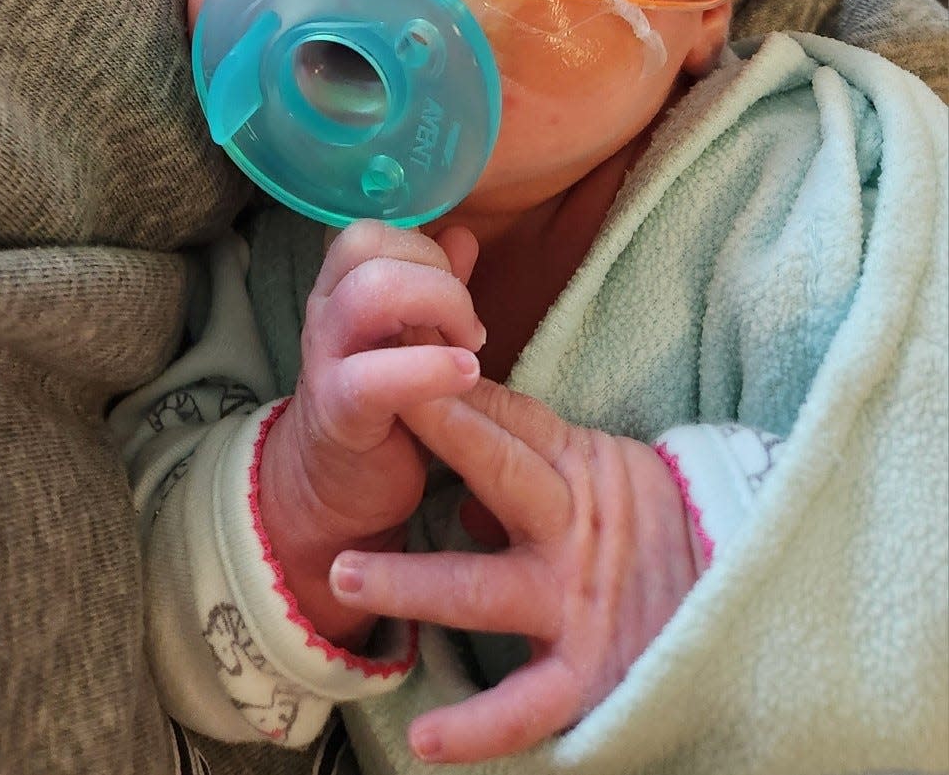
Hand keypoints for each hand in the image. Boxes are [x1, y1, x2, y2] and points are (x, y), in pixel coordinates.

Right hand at [258, 219, 483, 647]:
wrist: (333, 488)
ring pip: (371, 292)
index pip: (372, 230)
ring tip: (468, 350)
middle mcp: (324, 312)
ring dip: (439, 307)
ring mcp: (325, 359)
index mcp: (339, 287)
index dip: (424, 251)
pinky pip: (377, 375)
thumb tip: (459, 234)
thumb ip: (431, 285)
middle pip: (368, 245)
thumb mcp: (406, 336)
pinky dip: (431, 368)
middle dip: (436, 276)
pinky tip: (464, 376)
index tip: (457, 297)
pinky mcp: (339, 412)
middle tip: (467, 327)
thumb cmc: (381, 403)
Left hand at [329, 380, 701, 761]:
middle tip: (372, 408)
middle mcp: (572, 530)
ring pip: (483, 588)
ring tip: (343, 575)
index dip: (453, 389)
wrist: (745, 593)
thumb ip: (531, 478)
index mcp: (579, 471)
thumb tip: (459, 501)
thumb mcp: (604, 479)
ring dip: (411, 582)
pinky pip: (527, 705)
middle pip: (500, 472)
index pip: (508, 422)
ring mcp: (575, 602)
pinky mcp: (588, 675)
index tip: (397, 352)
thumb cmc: (660, 529)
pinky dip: (477, 727)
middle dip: (440, 438)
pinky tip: (424, 737)